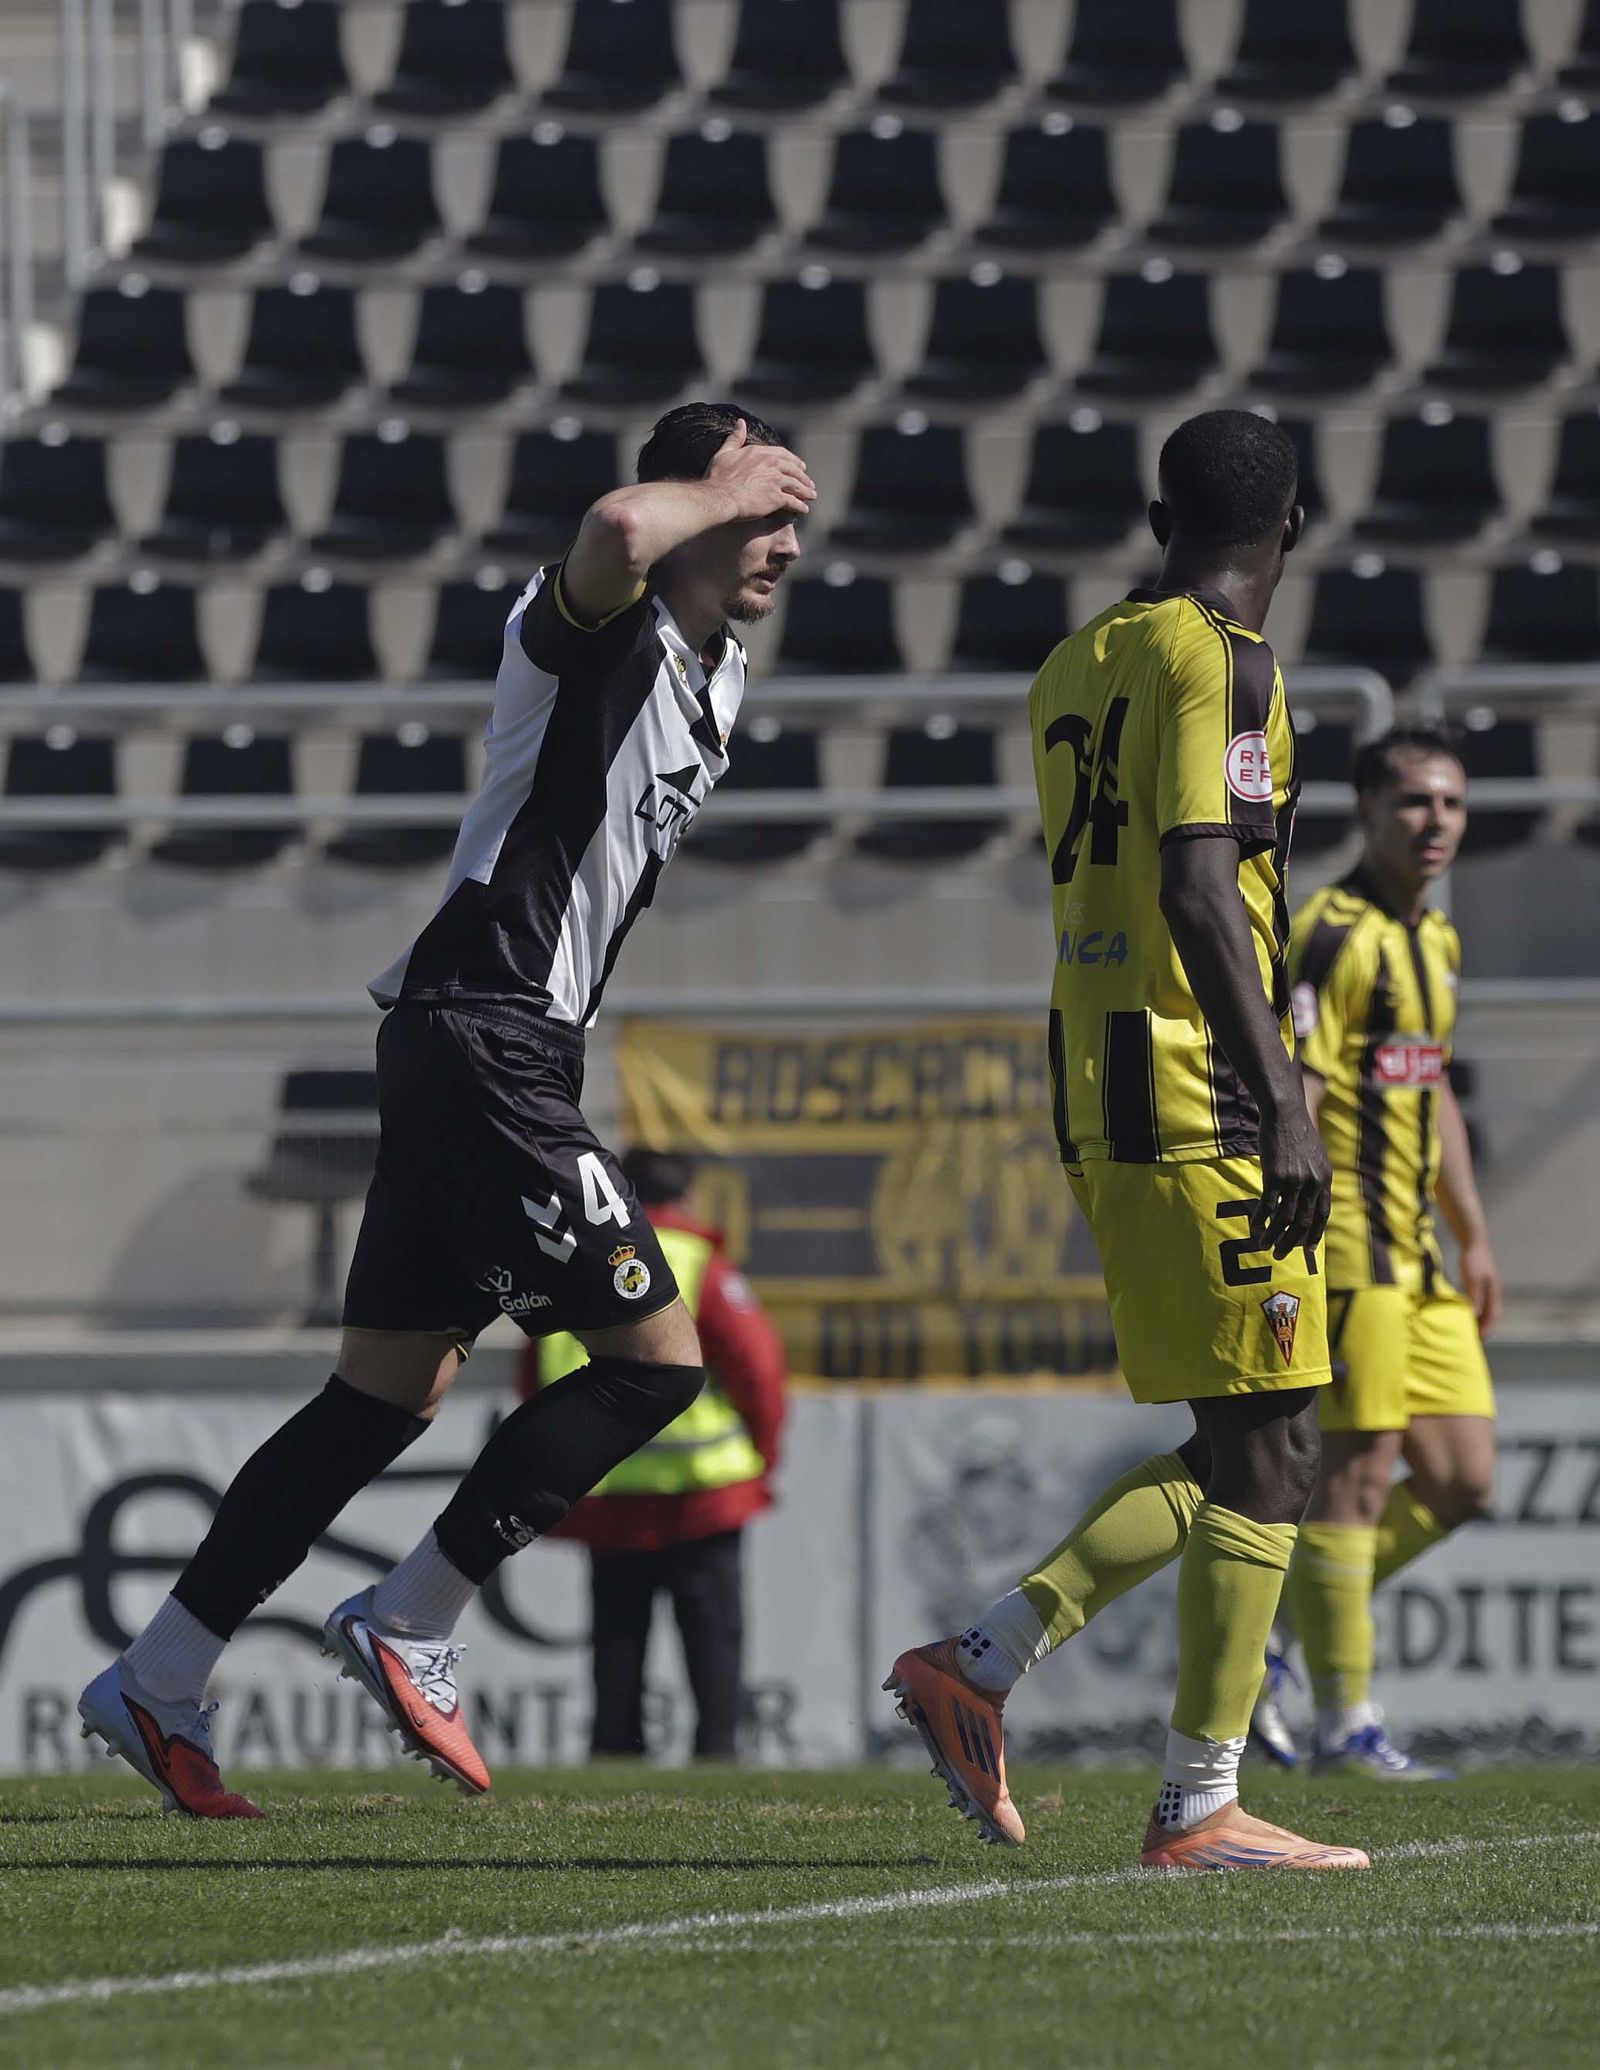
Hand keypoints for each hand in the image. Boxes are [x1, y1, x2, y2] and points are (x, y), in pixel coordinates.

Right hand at [707, 419, 816, 521]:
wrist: (719, 496)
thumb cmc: (718, 477)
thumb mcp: (725, 453)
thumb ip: (735, 438)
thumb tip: (740, 422)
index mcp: (759, 452)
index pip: (782, 454)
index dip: (793, 461)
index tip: (799, 466)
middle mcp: (771, 464)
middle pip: (793, 469)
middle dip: (803, 476)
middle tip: (809, 482)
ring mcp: (775, 480)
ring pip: (796, 485)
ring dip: (806, 491)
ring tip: (812, 495)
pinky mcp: (776, 497)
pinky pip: (793, 501)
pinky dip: (800, 506)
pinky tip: (804, 509)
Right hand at [1254, 1097, 1331, 1258]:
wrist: (1285, 1112)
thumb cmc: (1297, 1131)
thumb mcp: (1315, 1155)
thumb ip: (1315, 1176)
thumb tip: (1311, 1193)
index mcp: (1324, 1179)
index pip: (1322, 1214)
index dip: (1315, 1233)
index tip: (1308, 1249)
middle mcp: (1312, 1183)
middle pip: (1303, 1221)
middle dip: (1291, 1241)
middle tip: (1280, 1254)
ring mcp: (1294, 1180)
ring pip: (1284, 1218)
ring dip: (1274, 1235)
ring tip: (1264, 1246)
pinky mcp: (1275, 1176)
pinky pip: (1267, 1205)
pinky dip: (1260, 1220)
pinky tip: (1254, 1227)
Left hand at [1459, 1234, 1502, 1335]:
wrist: (1474, 1241)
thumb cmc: (1474, 1260)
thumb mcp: (1473, 1279)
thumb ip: (1475, 1297)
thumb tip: (1475, 1315)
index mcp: (1494, 1293)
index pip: (1493, 1317)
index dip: (1487, 1329)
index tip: (1478, 1339)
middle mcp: (1493, 1293)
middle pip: (1491, 1316)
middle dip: (1484, 1328)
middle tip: (1472, 1339)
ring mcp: (1488, 1288)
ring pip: (1485, 1310)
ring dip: (1478, 1320)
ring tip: (1468, 1330)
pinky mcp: (1480, 1284)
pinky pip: (1479, 1302)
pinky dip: (1474, 1311)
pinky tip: (1464, 1313)